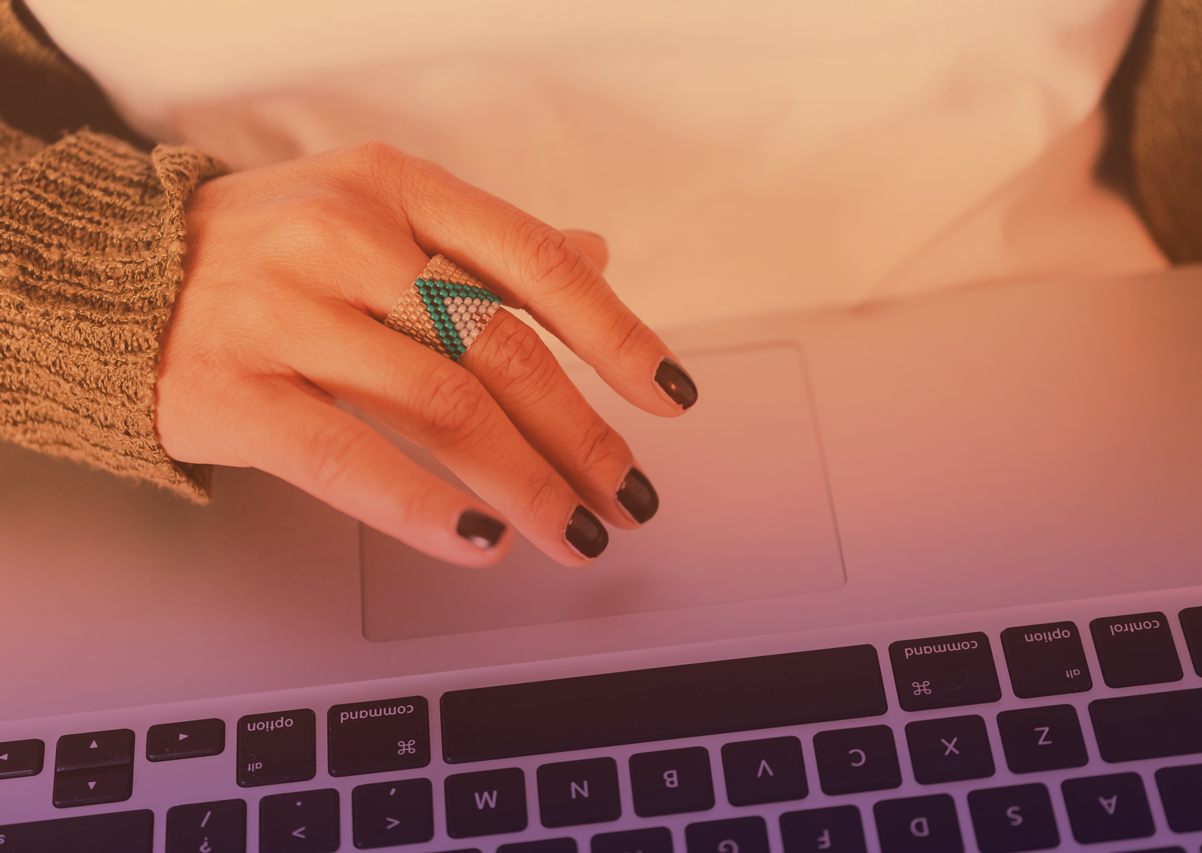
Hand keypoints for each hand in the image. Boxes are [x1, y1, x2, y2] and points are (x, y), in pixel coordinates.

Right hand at [155, 142, 696, 566]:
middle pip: (500, 347)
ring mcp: (285, 314)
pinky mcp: (234, 392)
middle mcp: (346, 240)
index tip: (667, 395)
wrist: (108, 278)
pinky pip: (348, 458)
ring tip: (576, 533)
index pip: (533, 261)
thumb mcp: (374, 211)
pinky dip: (426, 507)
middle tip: (631, 494)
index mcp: (395, 188)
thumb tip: (594, 258)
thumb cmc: (262, 250)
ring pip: (441, 405)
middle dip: (581, 433)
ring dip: (527, 483)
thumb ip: (482, 242)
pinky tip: (483, 541)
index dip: (615, 333)